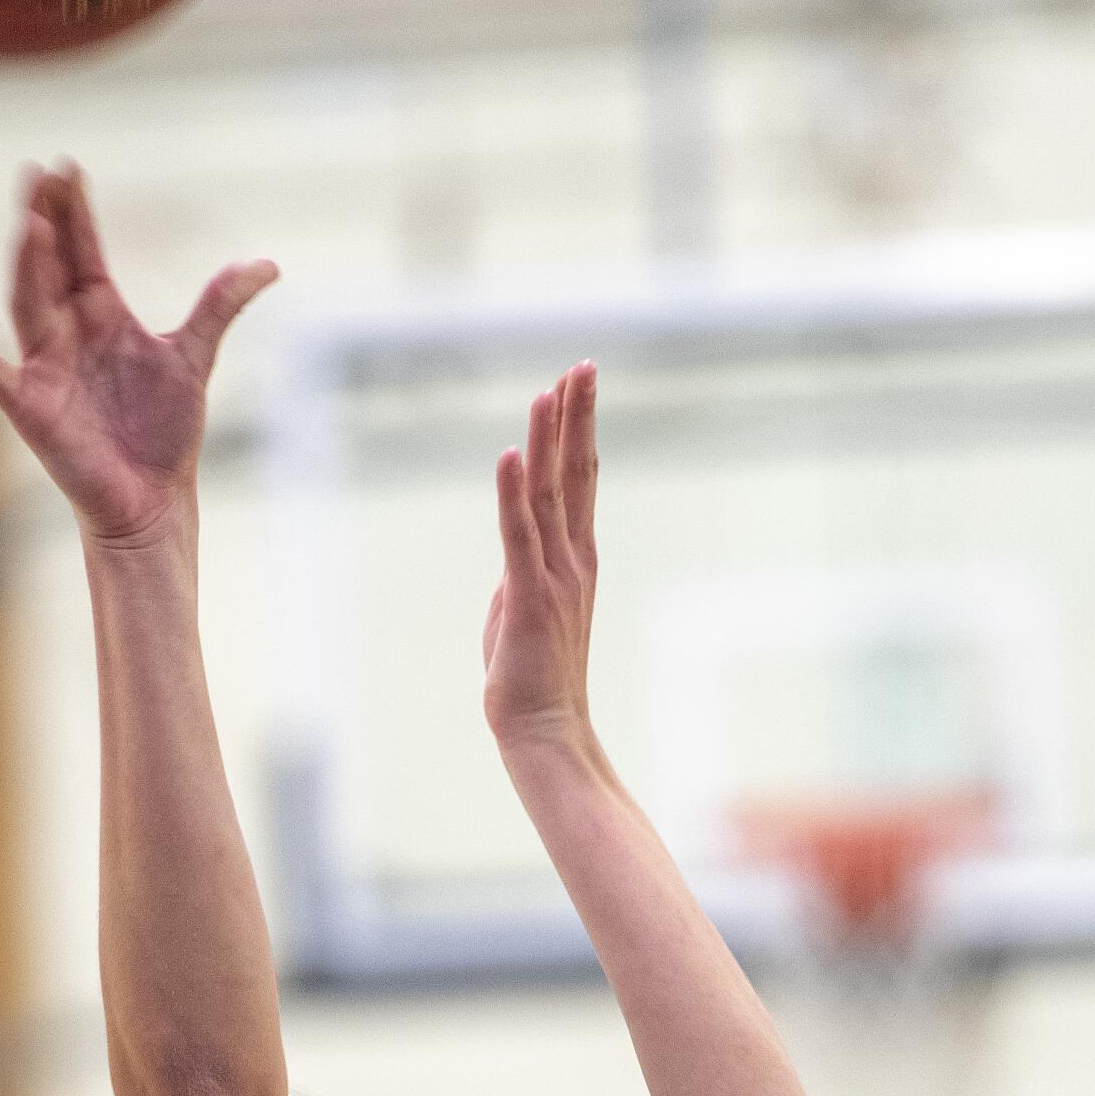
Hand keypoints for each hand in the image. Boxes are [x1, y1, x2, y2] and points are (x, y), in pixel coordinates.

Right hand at [0, 163, 275, 547]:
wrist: (152, 497)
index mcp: (103, 314)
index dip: (76, 210)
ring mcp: (43, 364)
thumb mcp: (194, 357)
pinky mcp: (29, 403)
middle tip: (36, 173)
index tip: (66, 167)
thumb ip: (220, 305)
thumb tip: (268, 263)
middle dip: (45, 220)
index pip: (84, 250)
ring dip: (28, 263)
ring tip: (30, 222)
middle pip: (50, 264)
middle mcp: (67, 331)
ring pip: (27, 302)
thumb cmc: (165, 430)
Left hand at [483, 361, 598, 751]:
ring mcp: (554, 575)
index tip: (578, 385)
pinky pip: (518, 534)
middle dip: (578, 416)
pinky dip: (511, 491)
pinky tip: (510, 453)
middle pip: (577, 473)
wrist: (544, 730)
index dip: (579, 431)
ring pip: (550, 492)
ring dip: (549, 439)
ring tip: (552, 389)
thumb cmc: (532, 679)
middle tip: (584, 365)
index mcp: (575, 560)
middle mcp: (572, 559)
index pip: (581, 482)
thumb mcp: (524, 613)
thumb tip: (511, 561)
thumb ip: (521, 576)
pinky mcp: (528, 595)